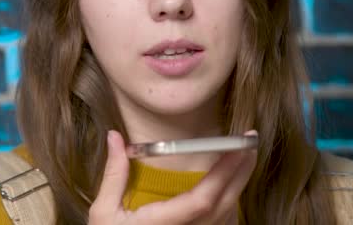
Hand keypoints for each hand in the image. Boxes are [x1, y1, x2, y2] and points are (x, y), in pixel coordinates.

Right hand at [88, 130, 257, 224]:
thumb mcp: (103, 213)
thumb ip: (114, 175)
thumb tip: (115, 137)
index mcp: (162, 224)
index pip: (202, 201)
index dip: (223, 175)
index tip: (235, 148)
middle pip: (223, 206)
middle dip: (240, 173)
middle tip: (249, 144)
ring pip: (227, 217)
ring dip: (238, 187)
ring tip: (243, 159)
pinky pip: (221, 224)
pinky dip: (229, 204)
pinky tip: (230, 187)